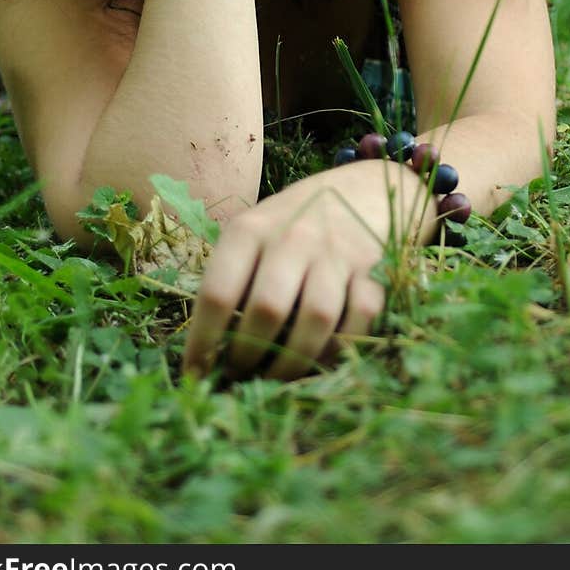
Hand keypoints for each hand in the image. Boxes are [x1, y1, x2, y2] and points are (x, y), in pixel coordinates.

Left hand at [182, 160, 424, 381]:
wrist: (363, 190)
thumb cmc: (292, 224)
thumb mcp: (254, 234)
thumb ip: (234, 280)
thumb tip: (207, 353)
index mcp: (250, 230)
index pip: (218, 292)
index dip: (203, 342)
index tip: (195, 374)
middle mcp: (293, 236)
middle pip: (267, 309)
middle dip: (249, 356)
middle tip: (240, 377)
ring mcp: (337, 251)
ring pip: (316, 318)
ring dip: (293, 361)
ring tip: (276, 378)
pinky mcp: (374, 268)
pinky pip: (360, 317)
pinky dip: (342, 346)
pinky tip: (322, 358)